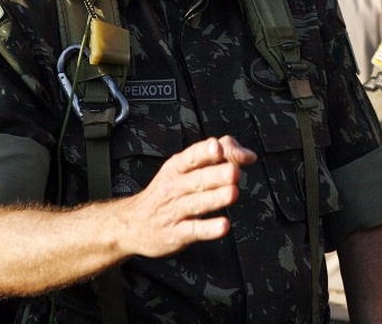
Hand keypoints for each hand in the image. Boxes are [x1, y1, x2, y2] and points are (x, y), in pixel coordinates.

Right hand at [117, 135, 256, 257]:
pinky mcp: (177, 233)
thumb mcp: (184, 168)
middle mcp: (175, 187)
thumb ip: (218, 156)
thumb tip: (248, 155)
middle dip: (217, 175)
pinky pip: (194, 230)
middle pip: (198, 179)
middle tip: (234, 171)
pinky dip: (209, 229)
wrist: (132, 223)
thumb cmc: (168, 191)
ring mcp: (175, 211)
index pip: (192, 156)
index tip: (218, 148)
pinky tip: (223, 226)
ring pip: (197, 203)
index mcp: (177, 167)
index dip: (205, 151)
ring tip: (232, 193)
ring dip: (215, 198)